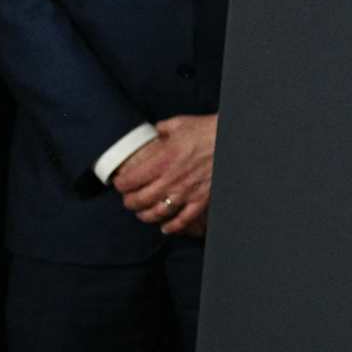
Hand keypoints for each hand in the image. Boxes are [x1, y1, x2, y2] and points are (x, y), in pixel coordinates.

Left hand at [111, 114, 217, 235]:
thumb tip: (155, 131)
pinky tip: (165, 227)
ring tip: (142, 213)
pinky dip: (172, 227)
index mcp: (162, 160)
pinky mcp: (200, 199)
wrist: (231, 139)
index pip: (130, 180)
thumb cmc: (207, 129)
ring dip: (145, 215)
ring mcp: (186, 192)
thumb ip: (162, 129)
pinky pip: (183, 220)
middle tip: (128, 199)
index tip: (119, 182)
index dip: (120, 183)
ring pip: (157, 213)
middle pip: (139, 200)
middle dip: (129, 202)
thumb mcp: (180, 123)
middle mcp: (171, 179)